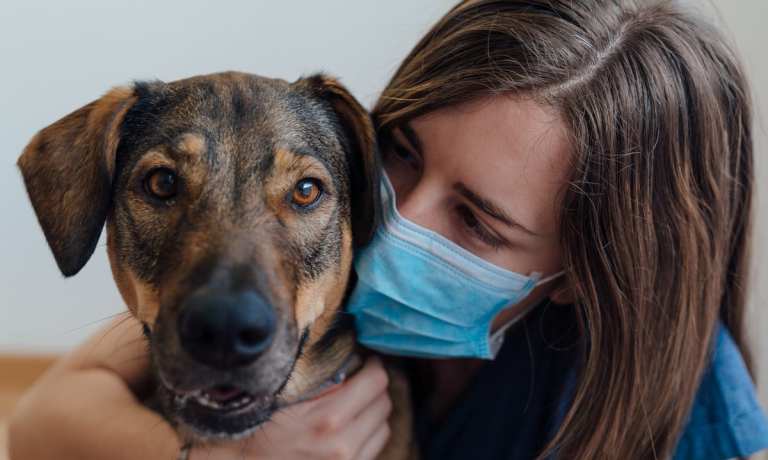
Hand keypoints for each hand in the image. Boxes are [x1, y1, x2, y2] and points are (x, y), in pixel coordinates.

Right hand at [189, 356, 391, 459]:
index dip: (373, 366)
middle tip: (361, 379)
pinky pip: (375, 446)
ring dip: (374, 411)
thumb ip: (321, 378)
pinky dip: (369, 432)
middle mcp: (344, 445)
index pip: (376, 381)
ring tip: (357, 403)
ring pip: (384, 425)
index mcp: (329, 419)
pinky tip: (352, 425)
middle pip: (384, 402)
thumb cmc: (262, 428)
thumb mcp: (287, 396)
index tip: (365, 361)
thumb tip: (351, 356)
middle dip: (375, 387)